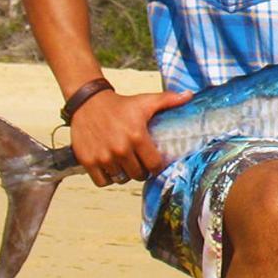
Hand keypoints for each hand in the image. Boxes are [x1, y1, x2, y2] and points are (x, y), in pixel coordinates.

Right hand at [69, 88, 192, 186]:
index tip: (155, 163)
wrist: (89, 103)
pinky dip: (107, 178)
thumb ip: (169, 100)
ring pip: (120, 179)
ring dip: (125, 174)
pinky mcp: (88, 161)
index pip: (154, 165)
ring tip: (126, 164)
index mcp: (137, 137)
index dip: (157, 167)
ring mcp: (103, 157)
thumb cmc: (122, 104)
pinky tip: (111, 167)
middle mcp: (120, 149)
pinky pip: (102, 181)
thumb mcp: (146, 101)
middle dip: (142, 171)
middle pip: (138, 174)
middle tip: (140, 163)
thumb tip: (190, 95)